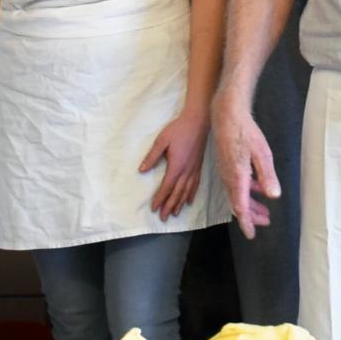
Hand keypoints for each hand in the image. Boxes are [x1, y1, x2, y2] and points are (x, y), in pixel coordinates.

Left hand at [140, 105, 211, 220]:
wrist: (198, 122)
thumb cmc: (178, 129)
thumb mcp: (161, 141)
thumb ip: (152, 156)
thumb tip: (142, 170)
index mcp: (176, 165)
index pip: (167, 187)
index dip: (160, 198)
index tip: (154, 209)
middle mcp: (186, 171)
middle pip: (177, 193)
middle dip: (169, 206)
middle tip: (164, 218)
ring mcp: (194, 169)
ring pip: (186, 191)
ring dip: (179, 203)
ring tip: (174, 213)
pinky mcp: (198, 166)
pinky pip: (195, 184)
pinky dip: (191, 194)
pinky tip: (188, 201)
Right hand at [214, 95, 279, 237]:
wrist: (227, 115)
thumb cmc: (245, 132)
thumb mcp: (262, 153)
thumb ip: (267, 176)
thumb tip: (274, 196)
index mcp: (237, 178)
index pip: (240, 208)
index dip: (247, 223)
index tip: (252, 235)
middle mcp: (229, 178)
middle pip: (239, 204)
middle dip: (252, 216)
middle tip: (265, 223)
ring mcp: (226, 172)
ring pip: (237, 195)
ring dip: (250, 204)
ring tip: (264, 211)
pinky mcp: (227, 165)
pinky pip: (236, 185)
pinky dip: (247, 191)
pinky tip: (258, 188)